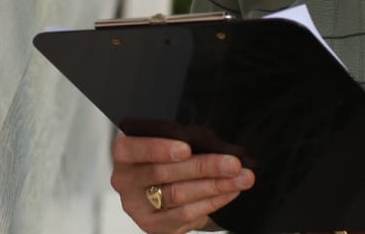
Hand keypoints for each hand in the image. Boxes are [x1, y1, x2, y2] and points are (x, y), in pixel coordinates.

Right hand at [109, 135, 253, 232]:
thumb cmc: (166, 158)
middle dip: (202, 167)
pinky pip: (186, 214)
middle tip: (232, 164)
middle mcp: (124, 180)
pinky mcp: (153, 225)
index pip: (134, 149)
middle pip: (162, 173)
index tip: (186, 148)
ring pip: (178, 195)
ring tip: (240, 178)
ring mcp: (137, 206)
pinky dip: (212, 201)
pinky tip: (229, 192)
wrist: (159, 190)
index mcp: (124, 152)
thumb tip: (223, 148)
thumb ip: (189, 141)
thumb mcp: (172, 142)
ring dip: (214, 186)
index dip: (159, 149)